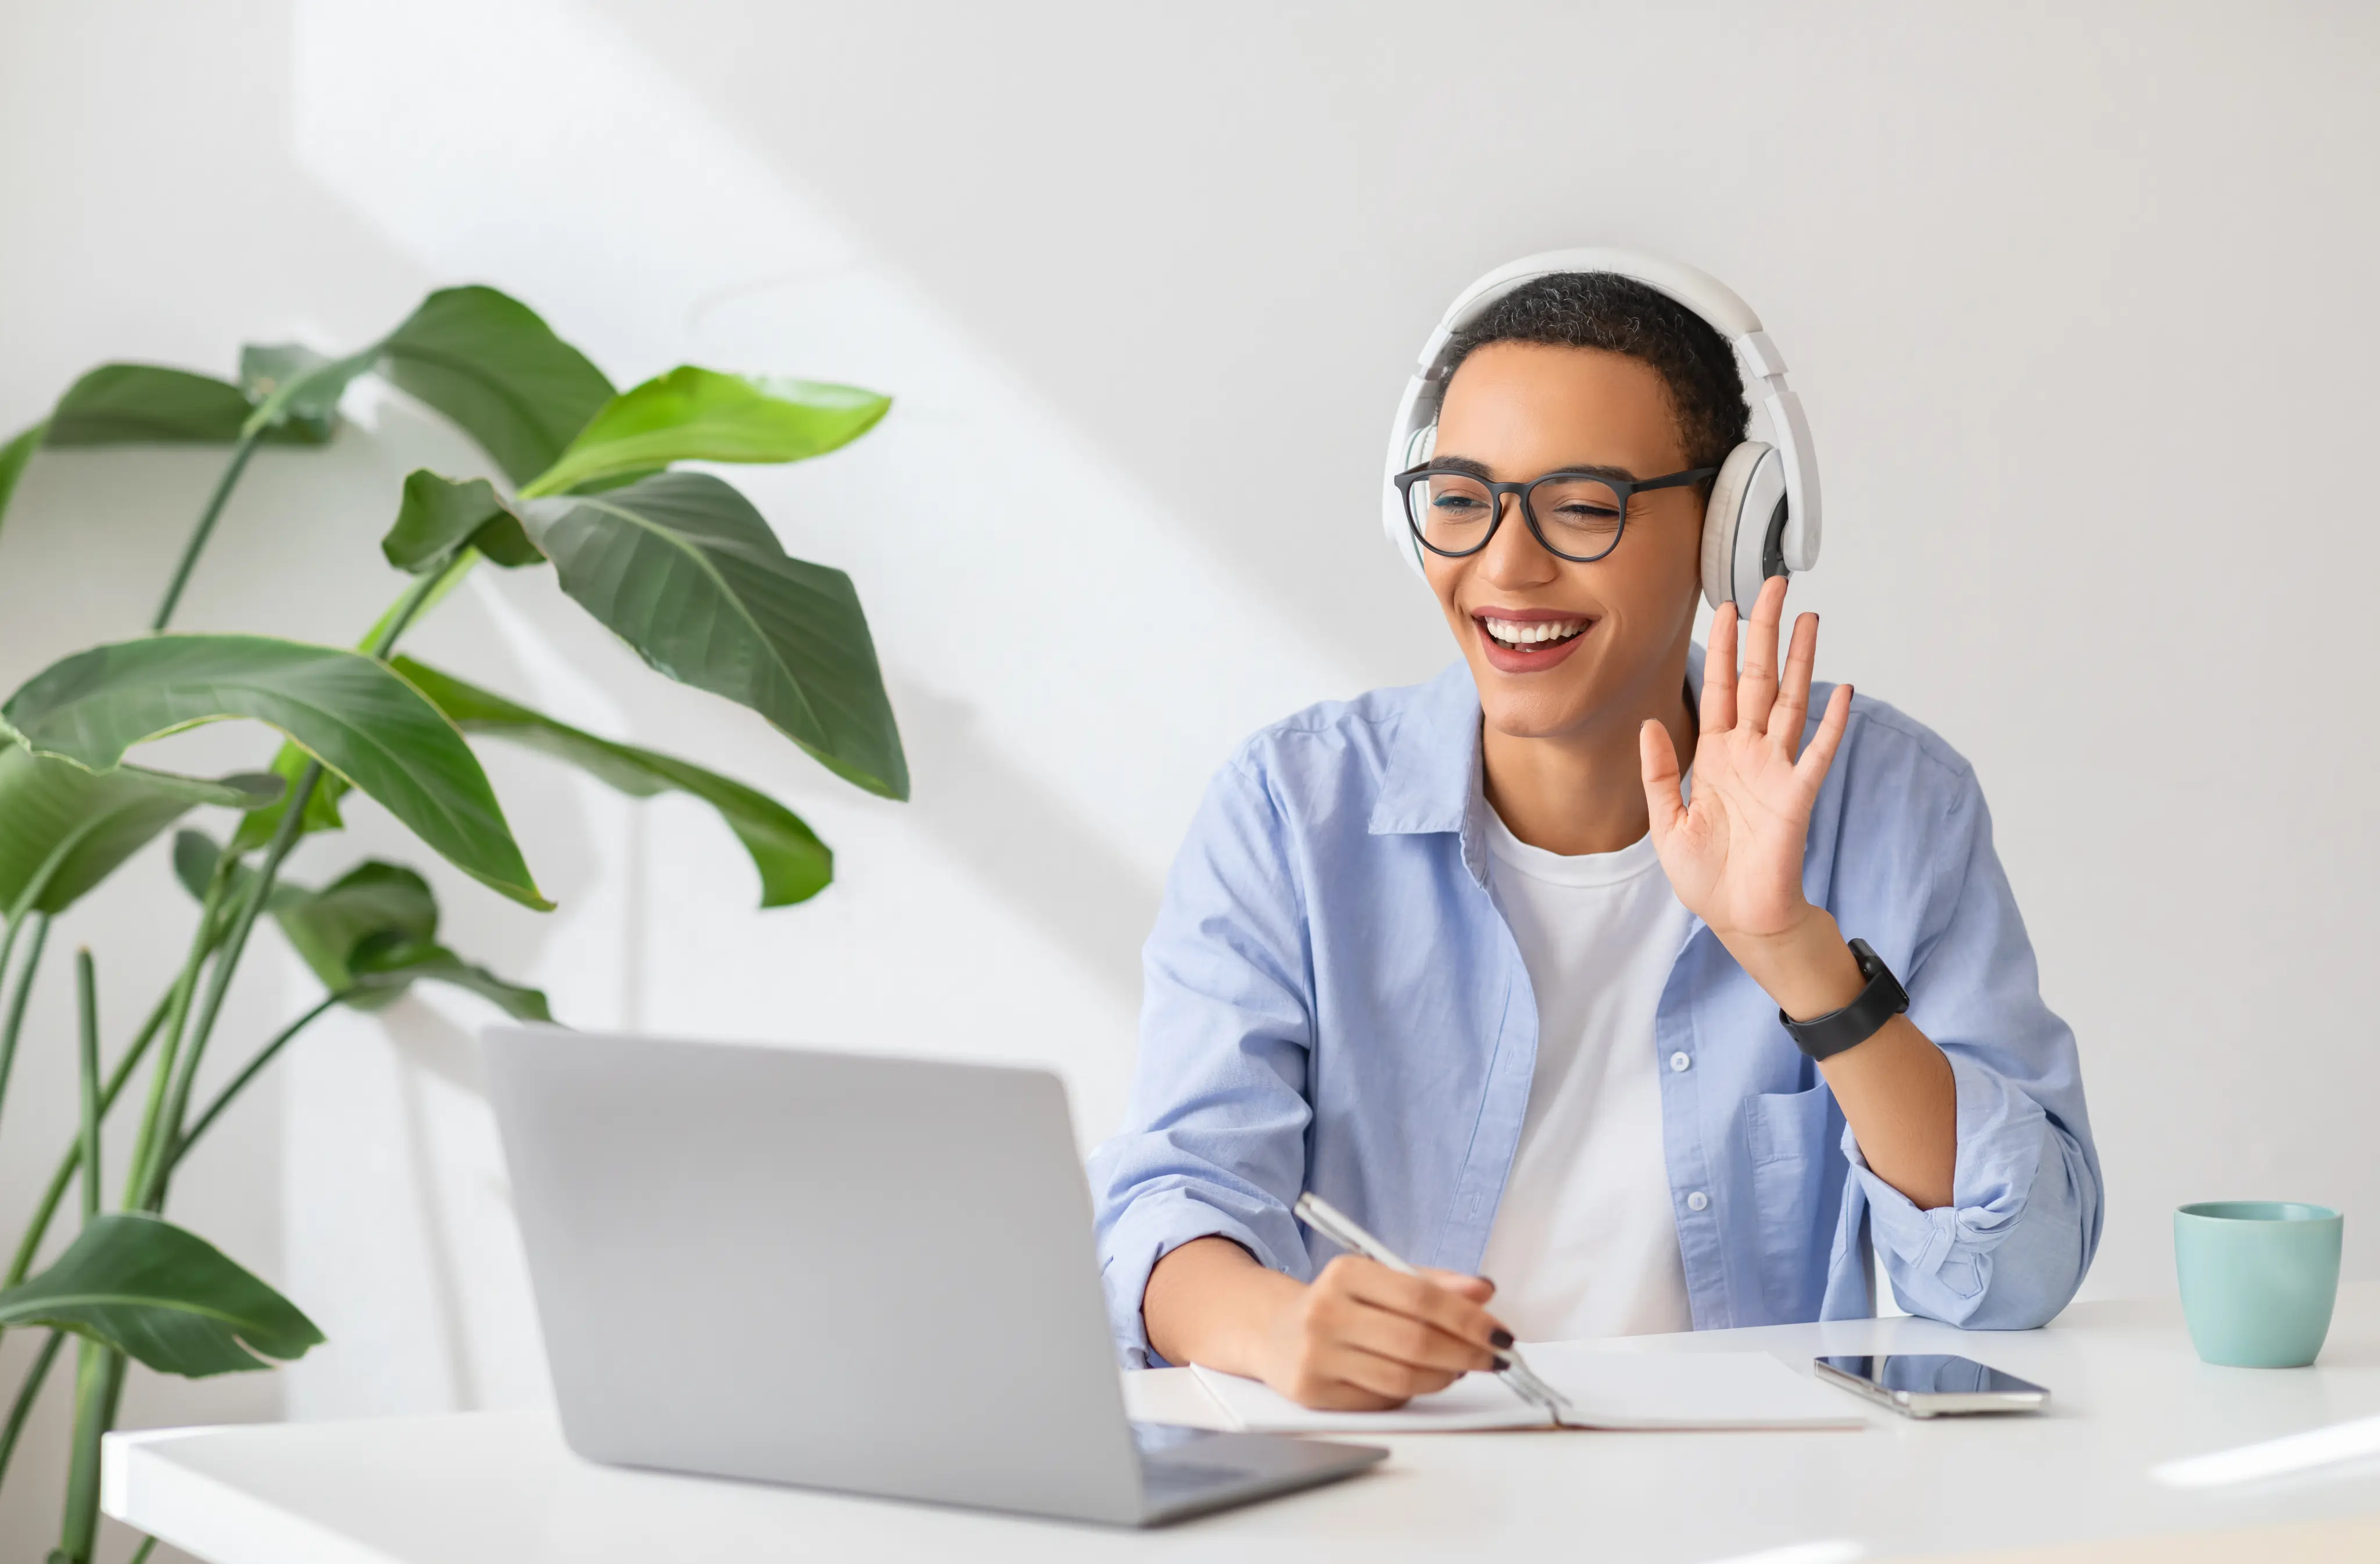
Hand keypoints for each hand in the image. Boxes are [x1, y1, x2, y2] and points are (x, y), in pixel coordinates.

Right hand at [1254, 1255, 1506, 1409]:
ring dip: (1445, 1376)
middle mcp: (1325, 1313)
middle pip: (1416, 1342)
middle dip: (1466, 1353)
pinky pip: (1382, 1401)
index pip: (1421, 1298)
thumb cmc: (1339, 1304)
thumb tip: (1484, 1291)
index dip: (1469, 1319)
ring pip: (1403, 1378)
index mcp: (1345, 1274)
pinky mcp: (1314, 1394)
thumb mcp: (1380, 1279)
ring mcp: (1316, 1357)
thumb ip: (1433, 1284)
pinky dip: (1412, 1393)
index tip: (1500, 1333)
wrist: (1271, 1331)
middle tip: (1494, 1358)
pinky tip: (1419, 1379)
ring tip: (1459, 1367)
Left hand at [1639, 575, 1853, 1001]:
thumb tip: (1651, 722)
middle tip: (1774, 586)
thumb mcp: (1665, 821)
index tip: (1728, 607)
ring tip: (1810, 617)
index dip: (1725, 648)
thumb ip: (1659, 771)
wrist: (1738, 917)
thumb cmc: (1707, 876)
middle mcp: (1750, 754)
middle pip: (1760, 680)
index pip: (1722, 689)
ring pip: (1791, 702)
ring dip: (1801, 660)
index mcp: (1718, 757)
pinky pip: (1817, 752)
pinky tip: (1843, 688)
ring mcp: (1777, 771)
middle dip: (1766, 633)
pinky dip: (1831, 722)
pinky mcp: (1797, 796)